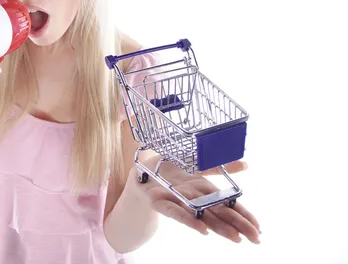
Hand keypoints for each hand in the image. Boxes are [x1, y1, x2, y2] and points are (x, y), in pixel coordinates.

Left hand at [135, 156, 260, 243]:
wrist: (143, 170)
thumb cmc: (171, 171)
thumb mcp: (197, 165)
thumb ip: (219, 166)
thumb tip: (246, 164)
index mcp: (205, 191)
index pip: (229, 206)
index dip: (244, 216)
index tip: (259, 228)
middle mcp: (194, 200)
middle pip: (219, 214)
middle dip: (238, 226)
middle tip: (255, 238)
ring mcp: (179, 202)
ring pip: (201, 216)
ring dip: (218, 227)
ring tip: (235, 237)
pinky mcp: (160, 202)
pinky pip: (175, 212)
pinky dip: (188, 220)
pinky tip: (202, 229)